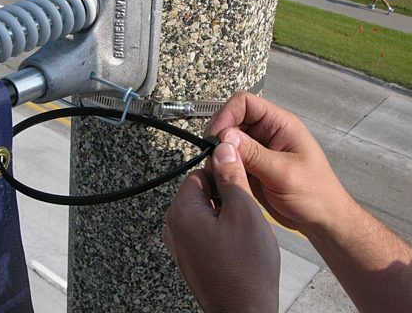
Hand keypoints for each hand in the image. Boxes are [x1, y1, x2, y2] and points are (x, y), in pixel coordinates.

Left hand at [164, 142, 279, 312]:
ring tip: (245, 232)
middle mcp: (174, 228)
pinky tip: (239, 246)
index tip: (241, 182)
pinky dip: (222, 233)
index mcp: (181, 212)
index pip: (198, 173)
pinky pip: (205, 232)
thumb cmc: (246, 271)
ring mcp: (181, 245)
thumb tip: (224, 150)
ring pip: (205, 213)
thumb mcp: (244, 212)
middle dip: (225, 196)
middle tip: (247, 212)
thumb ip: (232, 177)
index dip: (223, 174)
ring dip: (226, 215)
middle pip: (200, 192)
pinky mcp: (191, 258)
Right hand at [205, 92, 353, 233]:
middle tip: (214, 157)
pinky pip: (229, 160)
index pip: (244, 103)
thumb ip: (254, 154)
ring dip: (219, 155)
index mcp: (280, 125)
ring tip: (219, 172)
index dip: (226, 115)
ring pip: (227, 142)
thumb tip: (226, 137)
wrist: (320, 221)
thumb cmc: (316, 195)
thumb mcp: (284, 173)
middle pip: (231, 121)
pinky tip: (224, 180)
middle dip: (219, 137)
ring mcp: (257, 151)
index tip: (216, 137)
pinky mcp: (251, 167)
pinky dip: (222, 168)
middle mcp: (267, 134)